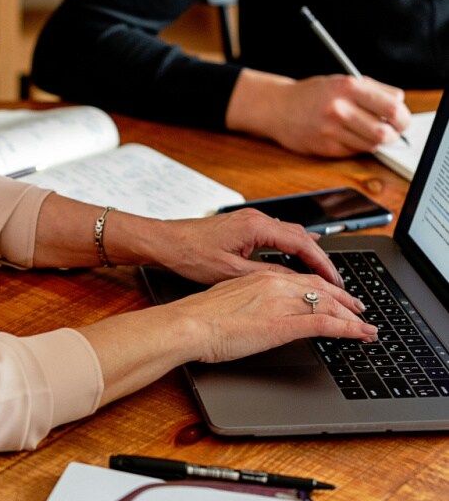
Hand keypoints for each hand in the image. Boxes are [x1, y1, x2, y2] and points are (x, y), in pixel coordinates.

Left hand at [149, 208, 342, 285]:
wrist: (164, 241)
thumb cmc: (189, 254)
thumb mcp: (230, 273)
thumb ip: (265, 276)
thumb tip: (293, 282)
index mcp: (257, 227)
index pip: (303, 244)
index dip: (322, 264)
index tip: (335, 281)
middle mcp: (256, 218)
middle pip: (301, 237)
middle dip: (319, 259)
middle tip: (334, 282)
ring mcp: (249, 220)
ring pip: (289, 234)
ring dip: (305, 253)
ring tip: (319, 274)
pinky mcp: (242, 226)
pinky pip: (276, 234)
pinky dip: (289, 248)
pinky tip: (294, 259)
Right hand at [164, 269, 375, 363]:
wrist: (187, 324)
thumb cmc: (197, 317)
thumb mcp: (226, 301)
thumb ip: (246, 302)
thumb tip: (253, 312)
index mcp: (259, 278)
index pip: (301, 280)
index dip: (323, 289)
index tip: (333, 296)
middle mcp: (275, 284)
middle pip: (321, 289)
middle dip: (344, 300)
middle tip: (358, 309)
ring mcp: (281, 303)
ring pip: (329, 304)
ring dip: (352, 316)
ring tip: (366, 326)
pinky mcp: (284, 324)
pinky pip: (326, 324)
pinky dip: (349, 328)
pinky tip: (360, 334)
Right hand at [226, 70, 410, 157]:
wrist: (277, 108)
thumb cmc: (313, 94)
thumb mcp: (342, 82)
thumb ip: (372, 91)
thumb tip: (400, 106)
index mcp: (348, 87)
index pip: (393, 106)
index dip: (403, 116)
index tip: (401, 119)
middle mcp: (340, 109)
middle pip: (385, 131)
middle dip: (395, 134)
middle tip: (393, 132)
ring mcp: (331, 131)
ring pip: (371, 145)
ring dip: (376, 142)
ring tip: (370, 134)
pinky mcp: (324, 148)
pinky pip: (353, 152)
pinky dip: (358, 147)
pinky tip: (350, 137)